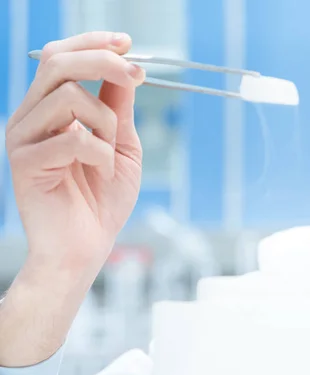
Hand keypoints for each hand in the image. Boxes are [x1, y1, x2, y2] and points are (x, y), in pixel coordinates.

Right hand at [7, 31, 144, 275]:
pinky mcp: (25, 163)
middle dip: (104, 61)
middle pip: (58, 62)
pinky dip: (102, 154)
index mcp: (51, 109)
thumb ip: (119, 107)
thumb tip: (126, 67)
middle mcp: (31, 117)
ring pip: (69, 96)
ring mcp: (23, 138)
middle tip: (135, 75)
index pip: (61, 57)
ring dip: (108, 123)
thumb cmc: (103, 199)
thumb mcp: (121, 145)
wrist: (87, 246)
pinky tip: (101, 172)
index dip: (93, 42)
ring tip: (111, 154)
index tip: (127, 42)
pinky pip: (73, 138)